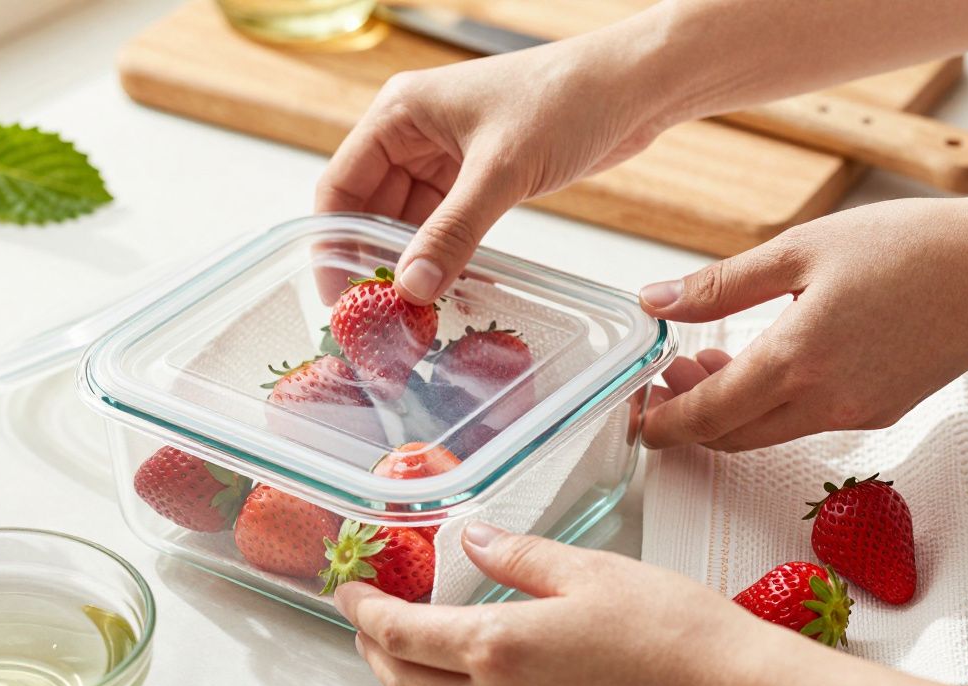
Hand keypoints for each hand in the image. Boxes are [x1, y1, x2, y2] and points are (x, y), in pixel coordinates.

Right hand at [315, 28, 674, 305]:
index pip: (340, 186)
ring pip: (408, 221)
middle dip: (372, 260)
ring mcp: (445, 154)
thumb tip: (410, 289)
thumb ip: (453, 232)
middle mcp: (413, 132)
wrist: (635, 86)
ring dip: (410, 263)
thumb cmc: (567, 99)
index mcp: (399, 113)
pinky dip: (443, 255)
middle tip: (377, 318)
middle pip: (369, 208)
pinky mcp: (478, 174)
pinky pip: (444, 223)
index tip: (339, 299)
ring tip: (410, 314)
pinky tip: (446, 290)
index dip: (333, 243)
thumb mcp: (502, 171)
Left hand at [335, 523, 782, 685]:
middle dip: (372, 650)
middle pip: (403, 683)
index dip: (365, 610)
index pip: (401, 632)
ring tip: (400, 655)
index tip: (348, 591)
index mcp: (500, 648)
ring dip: (403, 685)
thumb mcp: (592, 573)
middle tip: (363, 622)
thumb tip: (476, 540)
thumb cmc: (677, 637)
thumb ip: (521, 557)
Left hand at [641, 193, 967, 451]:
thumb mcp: (800, 250)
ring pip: (768, 430)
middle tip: (666, 376)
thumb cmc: (912, 247)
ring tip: (708, 360)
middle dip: (688, 415)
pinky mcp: (881, 409)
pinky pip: (806, 419)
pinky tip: (764, 361)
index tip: (636, 414)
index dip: (663, 422)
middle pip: (731, 435)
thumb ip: (720, 284)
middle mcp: (827, 401)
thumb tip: (655, 300)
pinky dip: (771, 402)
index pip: (707, 416)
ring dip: (728, 407)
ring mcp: (858, 412)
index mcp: (798, 361)